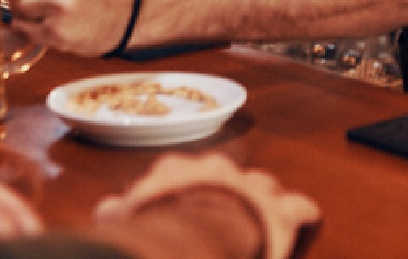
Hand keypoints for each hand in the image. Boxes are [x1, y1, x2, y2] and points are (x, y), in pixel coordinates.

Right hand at [95, 153, 319, 258]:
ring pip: (265, 188)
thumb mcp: (128, 219)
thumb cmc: (158, 232)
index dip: (182, 191)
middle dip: (224, 196)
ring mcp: (253, 186)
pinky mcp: (286, 211)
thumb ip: (117, 214)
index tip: (179, 213)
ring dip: (262, 207)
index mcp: (177, 172)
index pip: (176, 173)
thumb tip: (103, 212)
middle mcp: (216, 169)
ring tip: (259, 231)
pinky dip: (301, 225)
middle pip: (225, 176)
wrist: (196, 240)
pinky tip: (299, 236)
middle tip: (221, 225)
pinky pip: (304, 211)